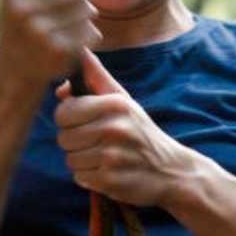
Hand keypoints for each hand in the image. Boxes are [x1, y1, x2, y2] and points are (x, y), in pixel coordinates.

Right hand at [0, 0, 99, 86]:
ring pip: (88, 9)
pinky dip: (87, 35)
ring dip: (84, 15)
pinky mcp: (60, 51)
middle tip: (68, 6)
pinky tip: (71, 41)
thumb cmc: (22, 23)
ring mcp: (42, 32)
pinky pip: (92, 31)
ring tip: (68, 25)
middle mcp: (25, 10)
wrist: (15, 70)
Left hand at [54, 50, 198, 207]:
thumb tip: (76, 54)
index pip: (63, 112)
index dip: (69, 119)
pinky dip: (90, 178)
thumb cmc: (141, 132)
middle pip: (63, 138)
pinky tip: (109, 172)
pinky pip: (80, 178)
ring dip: (83, 161)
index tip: (84, 122)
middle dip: (75, 142)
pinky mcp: (111, 180)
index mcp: (115, 105)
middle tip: (97, 142)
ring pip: (70, 160)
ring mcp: (113, 156)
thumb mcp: (124, 100)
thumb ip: (97, 77)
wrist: (172, 170)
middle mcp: (114, 128)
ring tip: (104, 157)